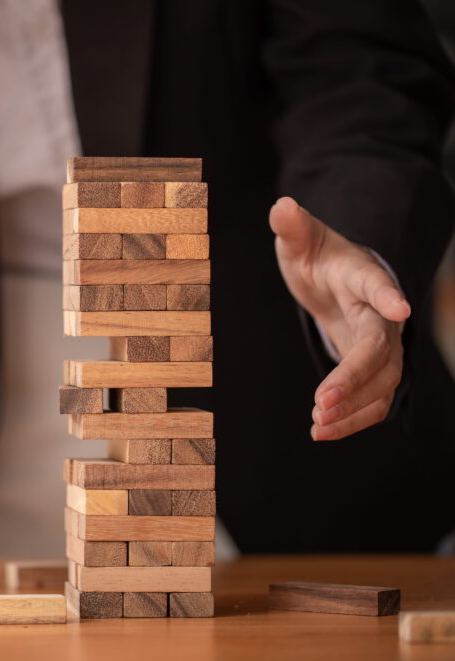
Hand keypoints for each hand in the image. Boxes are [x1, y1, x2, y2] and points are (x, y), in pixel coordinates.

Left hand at [269, 197, 409, 440]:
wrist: (337, 277)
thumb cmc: (317, 255)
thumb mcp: (301, 239)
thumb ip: (293, 226)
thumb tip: (282, 206)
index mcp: (362, 276)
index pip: (378, 284)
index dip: (388, 294)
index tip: (400, 306)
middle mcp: (381, 314)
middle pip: (379, 350)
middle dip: (353, 378)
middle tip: (320, 403)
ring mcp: (383, 343)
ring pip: (382, 383)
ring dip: (353, 407)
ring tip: (317, 426)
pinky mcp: (375, 367)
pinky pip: (375, 399)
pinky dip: (353, 418)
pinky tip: (323, 431)